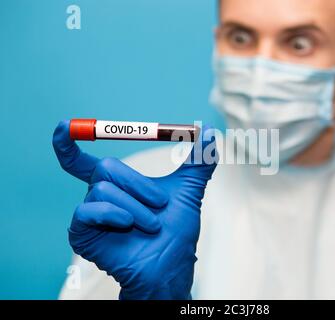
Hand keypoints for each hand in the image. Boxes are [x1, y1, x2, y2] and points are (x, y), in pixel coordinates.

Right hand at [52, 120, 216, 298]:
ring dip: (135, 206)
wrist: (170, 264)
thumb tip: (210, 131)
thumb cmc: (176, 230)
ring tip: (151, 225)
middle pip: (105, 167)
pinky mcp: (81, 233)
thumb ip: (199, 160)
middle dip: (138, 184)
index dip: (70, 141)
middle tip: (161, 204)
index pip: (85, 159)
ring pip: (103, 189)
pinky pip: (88, 210)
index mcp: (116, 184)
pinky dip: (114, 214)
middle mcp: (99, 195)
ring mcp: (89, 215)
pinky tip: (127, 224)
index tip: (63, 125)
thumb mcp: (190, 189)